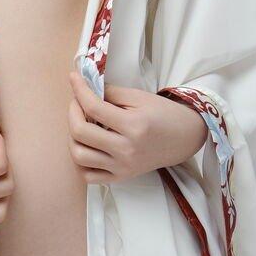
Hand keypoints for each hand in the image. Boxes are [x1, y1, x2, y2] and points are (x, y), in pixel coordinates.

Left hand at [66, 68, 206, 181]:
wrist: (183, 139)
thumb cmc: (163, 114)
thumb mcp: (140, 97)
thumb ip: (111, 92)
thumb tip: (85, 87)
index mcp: (133, 126)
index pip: (94, 108)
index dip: (79, 90)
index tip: (74, 78)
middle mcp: (126, 150)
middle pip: (81, 132)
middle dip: (72, 112)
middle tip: (78, 102)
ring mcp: (122, 167)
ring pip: (79, 156)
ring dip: (73, 137)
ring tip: (81, 125)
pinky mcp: (121, 177)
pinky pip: (88, 176)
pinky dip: (80, 162)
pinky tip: (87, 146)